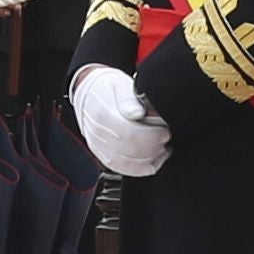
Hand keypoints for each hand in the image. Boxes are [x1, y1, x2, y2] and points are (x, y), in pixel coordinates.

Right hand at [68, 63, 170, 180]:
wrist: (88, 95)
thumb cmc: (107, 89)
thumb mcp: (119, 85)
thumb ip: (129, 99)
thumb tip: (137, 113)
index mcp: (103, 115)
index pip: (131, 134)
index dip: (152, 136)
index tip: (165, 131)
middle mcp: (98, 134)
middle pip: (131, 151)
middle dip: (154, 147)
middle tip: (165, 137)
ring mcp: (99, 147)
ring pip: (128, 164)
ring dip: (150, 158)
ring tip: (161, 148)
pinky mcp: (103, 156)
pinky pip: (123, 169)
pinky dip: (141, 168)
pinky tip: (152, 159)